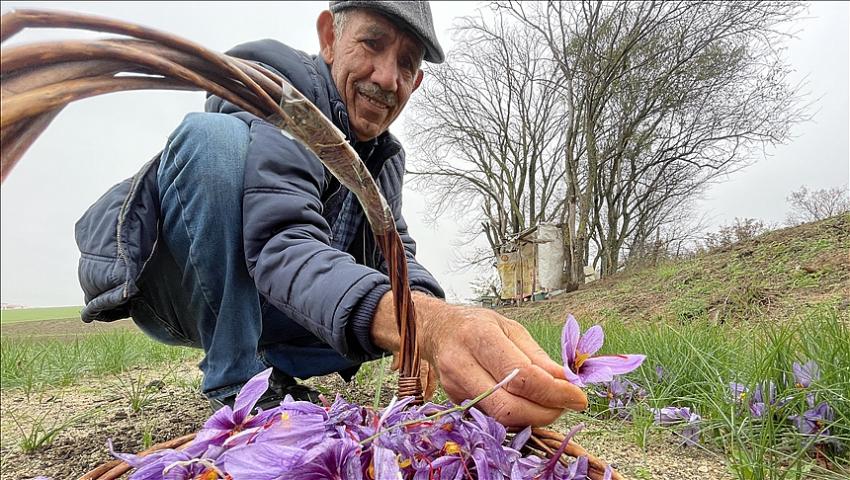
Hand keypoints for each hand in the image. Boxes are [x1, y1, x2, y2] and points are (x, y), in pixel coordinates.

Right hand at [371, 292, 586, 426]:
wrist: (436, 330)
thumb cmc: (477, 325)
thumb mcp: (511, 328)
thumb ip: (538, 357)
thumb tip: (567, 382)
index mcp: (480, 337)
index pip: (522, 376)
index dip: (554, 392)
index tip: (578, 396)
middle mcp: (462, 365)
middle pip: (508, 406)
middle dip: (545, 412)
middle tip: (567, 405)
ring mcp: (455, 388)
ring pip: (500, 418)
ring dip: (533, 418)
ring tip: (551, 404)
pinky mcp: (456, 402)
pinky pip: (492, 418)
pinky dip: (517, 417)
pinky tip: (529, 406)